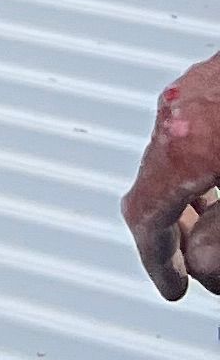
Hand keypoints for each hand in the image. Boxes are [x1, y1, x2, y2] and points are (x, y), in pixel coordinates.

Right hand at [126, 50, 219, 298]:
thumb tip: (199, 262)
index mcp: (183, 146)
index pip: (146, 215)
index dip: (156, 260)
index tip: (173, 286)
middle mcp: (179, 111)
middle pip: (155, 181)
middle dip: (176, 230)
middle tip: (197, 265)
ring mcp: (198, 85)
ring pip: (174, 150)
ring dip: (191, 194)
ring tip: (214, 221)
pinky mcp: (215, 73)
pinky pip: (191, 124)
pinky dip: (201, 161)